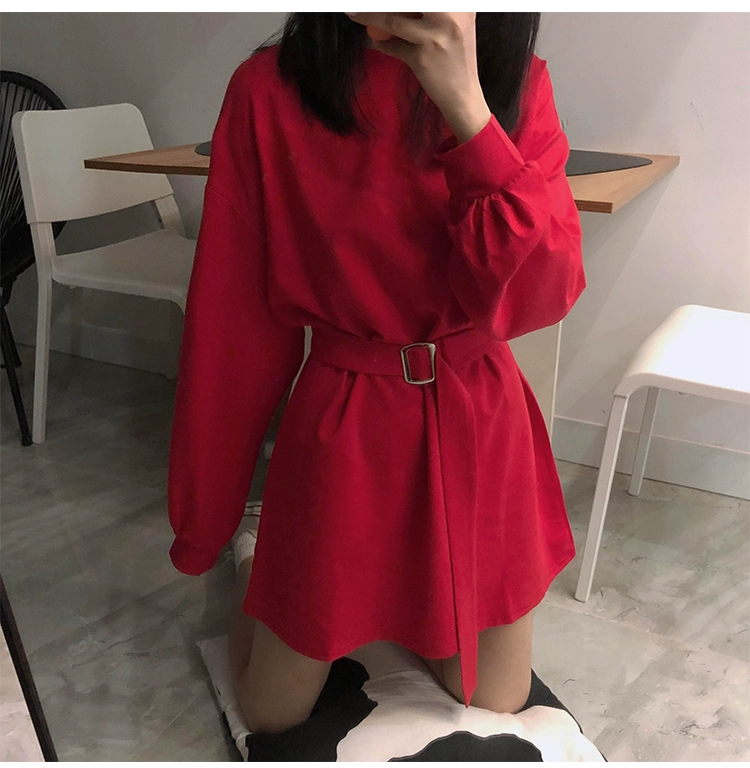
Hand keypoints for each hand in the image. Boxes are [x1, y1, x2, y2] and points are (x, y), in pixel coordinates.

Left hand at [344, 12, 490, 141]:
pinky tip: (378, 42)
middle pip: (405, 1)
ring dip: (369, 15)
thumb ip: (435, 10)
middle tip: (361, 2)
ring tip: (355, 12)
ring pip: (393, 19)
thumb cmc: (455, 58)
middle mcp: (450, 15)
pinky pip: (393, 46)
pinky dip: (382, 44)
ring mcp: (435, 36)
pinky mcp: (422, 57)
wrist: (463, 95)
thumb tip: (393, 6)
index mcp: (459, 5)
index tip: (383, 0)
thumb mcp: (455, 25)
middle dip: (378, 3)